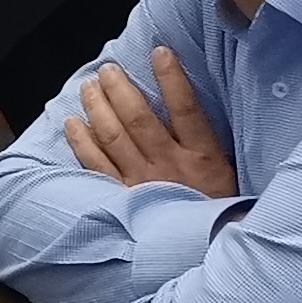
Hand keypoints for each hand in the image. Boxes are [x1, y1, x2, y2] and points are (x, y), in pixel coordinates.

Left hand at [60, 48, 235, 197]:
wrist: (206, 251)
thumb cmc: (219, 210)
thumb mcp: (229, 175)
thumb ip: (211, 146)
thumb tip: (195, 106)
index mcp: (203, 157)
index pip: (187, 108)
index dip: (172, 78)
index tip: (159, 51)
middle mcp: (170, 166)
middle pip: (139, 118)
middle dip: (121, 88)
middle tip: (108, 69)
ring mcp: (143, 182)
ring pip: (113, 137)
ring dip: (98, 107)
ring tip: (90, 86)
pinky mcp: (122, 198)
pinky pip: (95, 165)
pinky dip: (81, 141)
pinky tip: (72, 122)